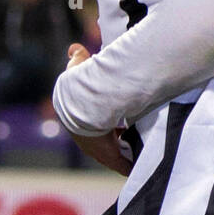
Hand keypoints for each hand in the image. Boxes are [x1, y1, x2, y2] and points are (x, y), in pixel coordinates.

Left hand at [63, 44, 133, 176]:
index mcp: (81, 122)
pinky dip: (129, 165)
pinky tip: (138, 165)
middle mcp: (90, 140)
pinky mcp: (111, 157)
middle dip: (118, 141)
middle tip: (132, 137)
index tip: (119, 123)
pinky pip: (122, 164)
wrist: (81, 106)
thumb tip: (74, 48)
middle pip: (107, 143)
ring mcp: (101, 151)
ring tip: (139, 150)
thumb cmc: (80, 87)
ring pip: (116, 154)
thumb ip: (78, 58)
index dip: (107, 125)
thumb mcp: (79, 68)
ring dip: (125, 152)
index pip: (96, 126)